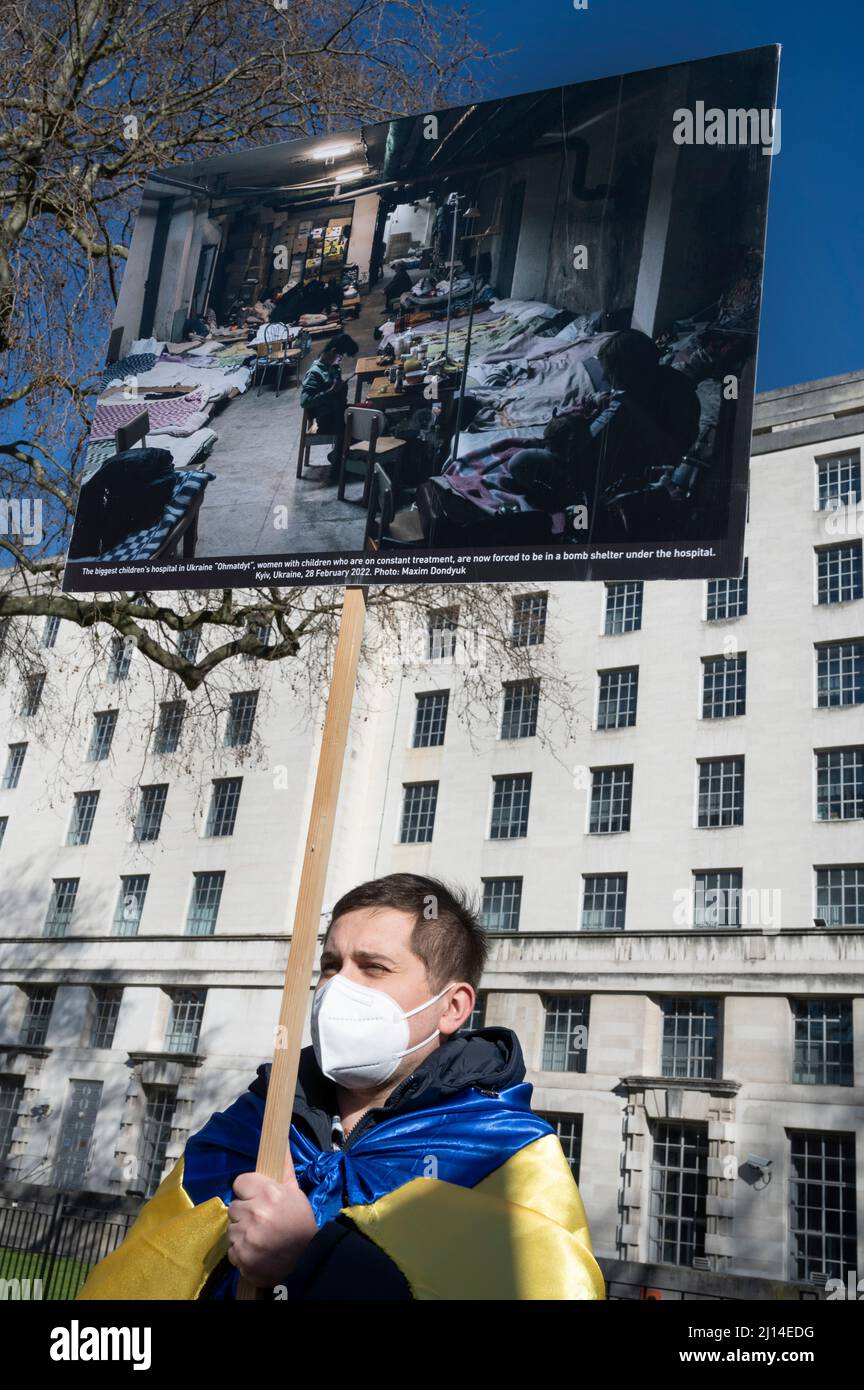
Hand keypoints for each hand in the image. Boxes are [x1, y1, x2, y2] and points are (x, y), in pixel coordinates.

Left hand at [227, 1171, 317, 1287]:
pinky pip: (231, 1250)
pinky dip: (241, 1252)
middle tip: (261, 1221)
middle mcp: (255, 1212)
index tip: (257, 1199)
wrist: (306, 1260)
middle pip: (234, 1206)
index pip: (240, 1182)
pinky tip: (256, 1252)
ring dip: (242, 1233)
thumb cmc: (300, 1223)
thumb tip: (280, 1141)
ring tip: (259, 1238)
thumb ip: (283, 1169)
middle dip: (245, 1213)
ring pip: (231, 1229)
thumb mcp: (295, 1193)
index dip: (248, 1191)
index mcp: (269, 1193)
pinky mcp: (241, 1256)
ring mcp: (246, 1236)